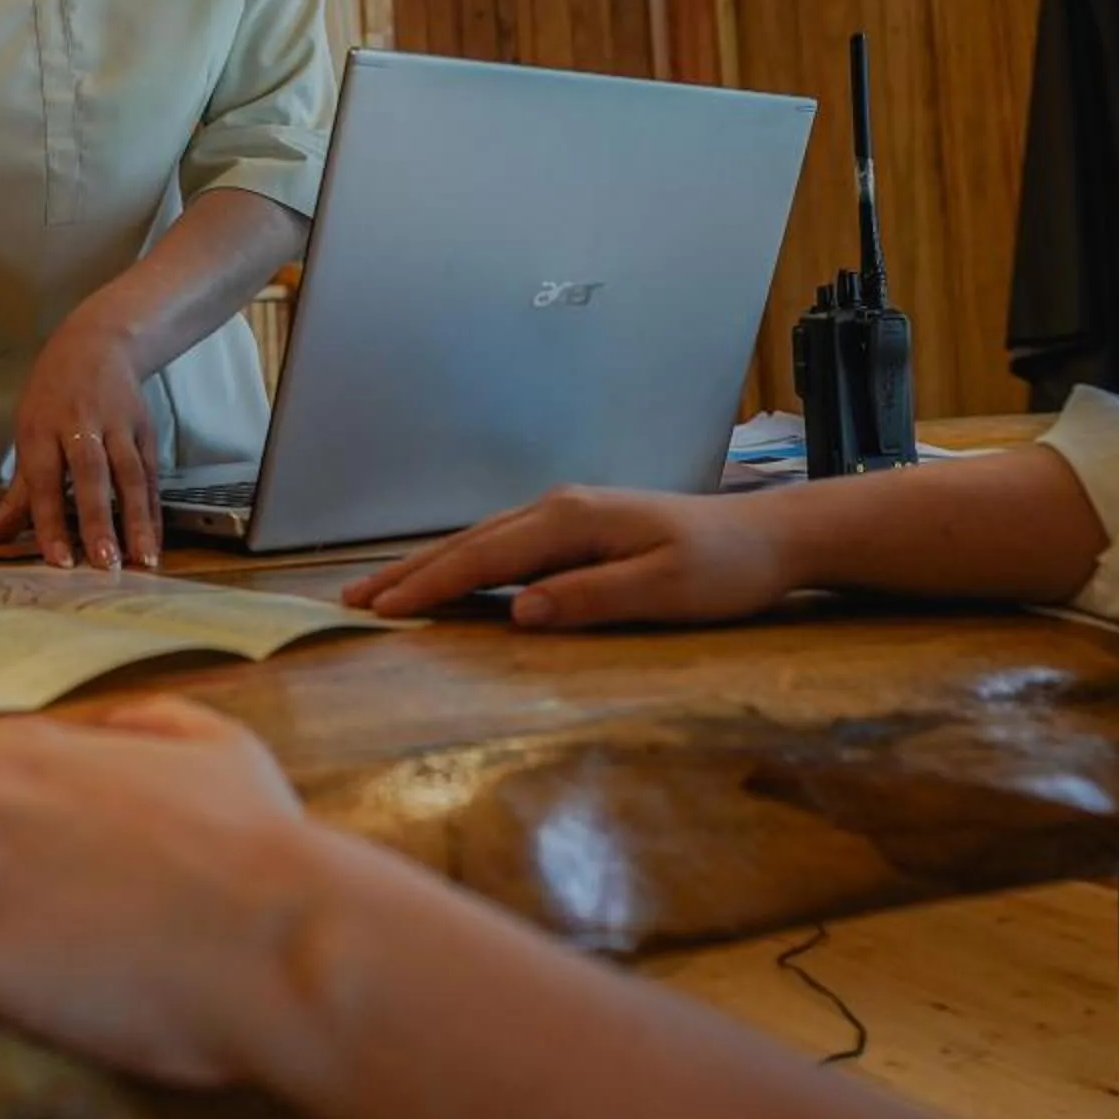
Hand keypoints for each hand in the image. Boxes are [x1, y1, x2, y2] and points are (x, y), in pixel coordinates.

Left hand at [0, 314, 160, 569]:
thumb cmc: (51, 400)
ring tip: (142, 560)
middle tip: (104, 562)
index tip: (59, 559)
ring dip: (135, 519)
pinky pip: (150, 475)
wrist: (96, 344)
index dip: (50, 520)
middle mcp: (80, 424)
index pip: (44, 479)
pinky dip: (153, 510)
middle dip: (97, 519)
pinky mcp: (144, 429)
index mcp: (41, 428)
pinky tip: (154, 542)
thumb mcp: (25, 438)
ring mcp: (117, 425)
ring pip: (129, 474)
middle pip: (90, 474)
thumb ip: (10, 499)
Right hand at [341, 486, 797, 629]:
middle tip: (350, 602)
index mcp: (572, 520)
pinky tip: (445, 579)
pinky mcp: (576, 528)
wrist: (768, 537)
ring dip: (427, 566)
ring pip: (480, 541)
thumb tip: (521, 611)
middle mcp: (558, 507)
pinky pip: (502, 545)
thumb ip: (591, 598)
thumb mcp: (664, 590)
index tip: (381, 609)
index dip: (429, 584)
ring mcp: (565, 514)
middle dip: (408, 573)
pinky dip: (463, 562)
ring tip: (378, 591)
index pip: (485, 557)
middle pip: (468, 543)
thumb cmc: (723, 568)